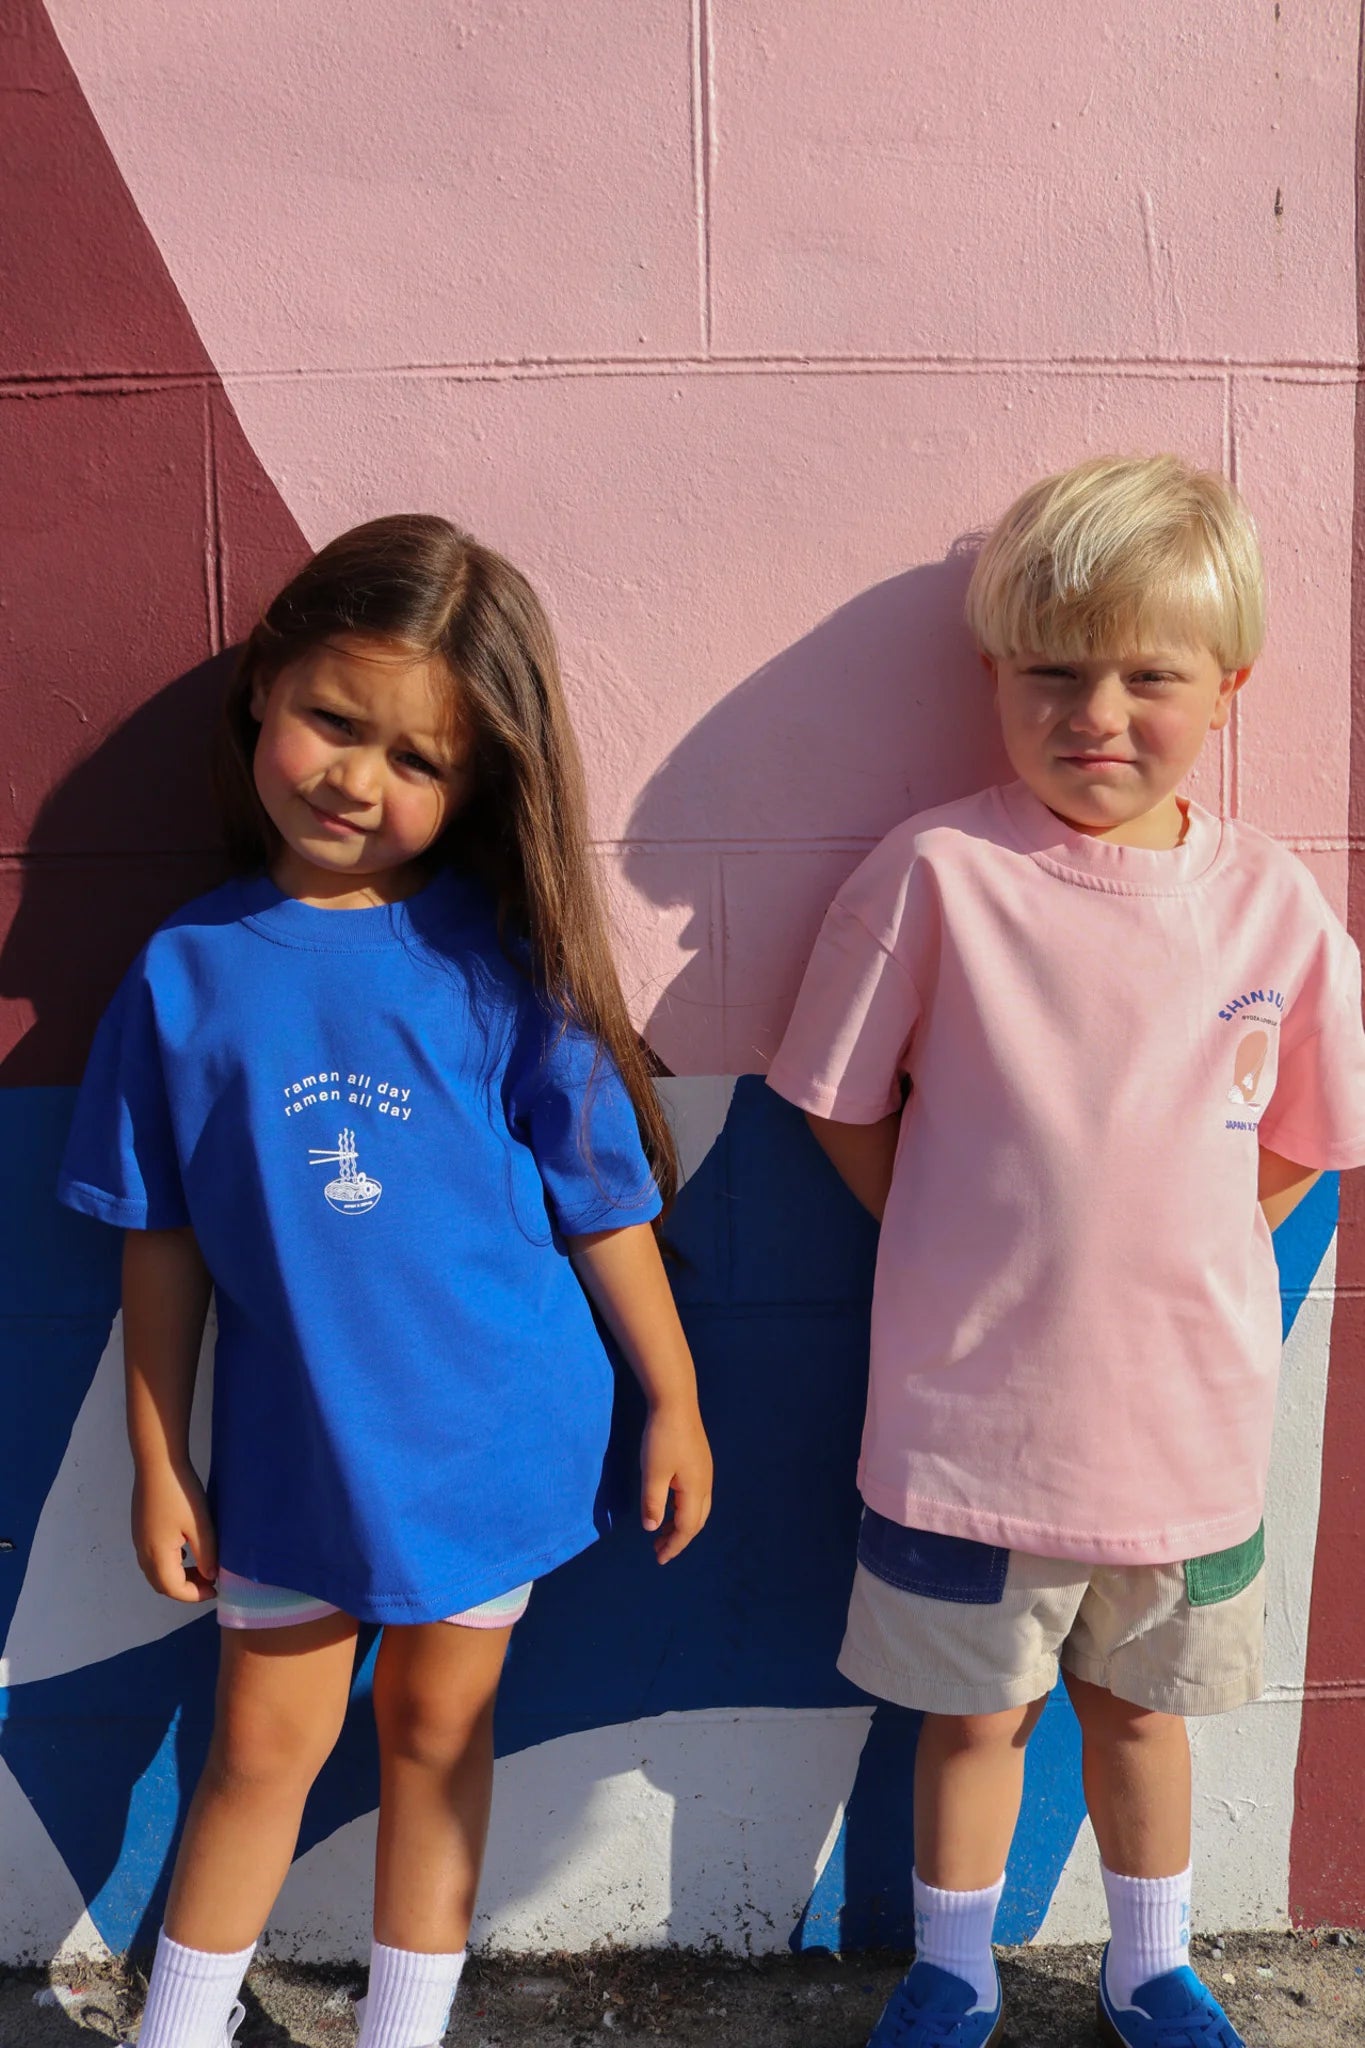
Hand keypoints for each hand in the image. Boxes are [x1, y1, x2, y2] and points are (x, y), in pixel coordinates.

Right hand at [132, 1461, 218, 1601]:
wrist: (158, 1463)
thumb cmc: (181, 1493)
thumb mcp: (200, 1525)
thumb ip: (206, 1554)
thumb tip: (210, 1576)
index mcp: (156, 1555)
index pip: (173, 1589)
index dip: (195, 1595)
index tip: (216, 1589)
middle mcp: (143, 1551)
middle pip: (161, 1584)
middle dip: (186, 1589)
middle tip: (210, 1580)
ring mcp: (139, 1539)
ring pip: (156, 1572)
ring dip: (177, 1576)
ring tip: (202, 1566)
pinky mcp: (140, 1528)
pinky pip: (153, 1557)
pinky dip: (170, 1563)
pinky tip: (187, 1550)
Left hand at [640, 1401, 713, 1563]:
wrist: (675, 1403)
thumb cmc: (662, 1438)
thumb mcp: (653, 1473)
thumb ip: (653, 1503)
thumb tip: (653, 1529)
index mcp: (696, 1490)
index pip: (687, 1528)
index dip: (674, 1545)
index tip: (659, 1559)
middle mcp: (706, 1484)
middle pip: (696, 1521)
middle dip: (679, 1538)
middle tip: (659, 1550)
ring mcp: (705, 1472)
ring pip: (697, 1509)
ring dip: (681, 1524)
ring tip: (662, 1532)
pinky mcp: (700, 1463)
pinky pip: (695, 1497)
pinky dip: (683, 1510)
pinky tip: (670, 1506)